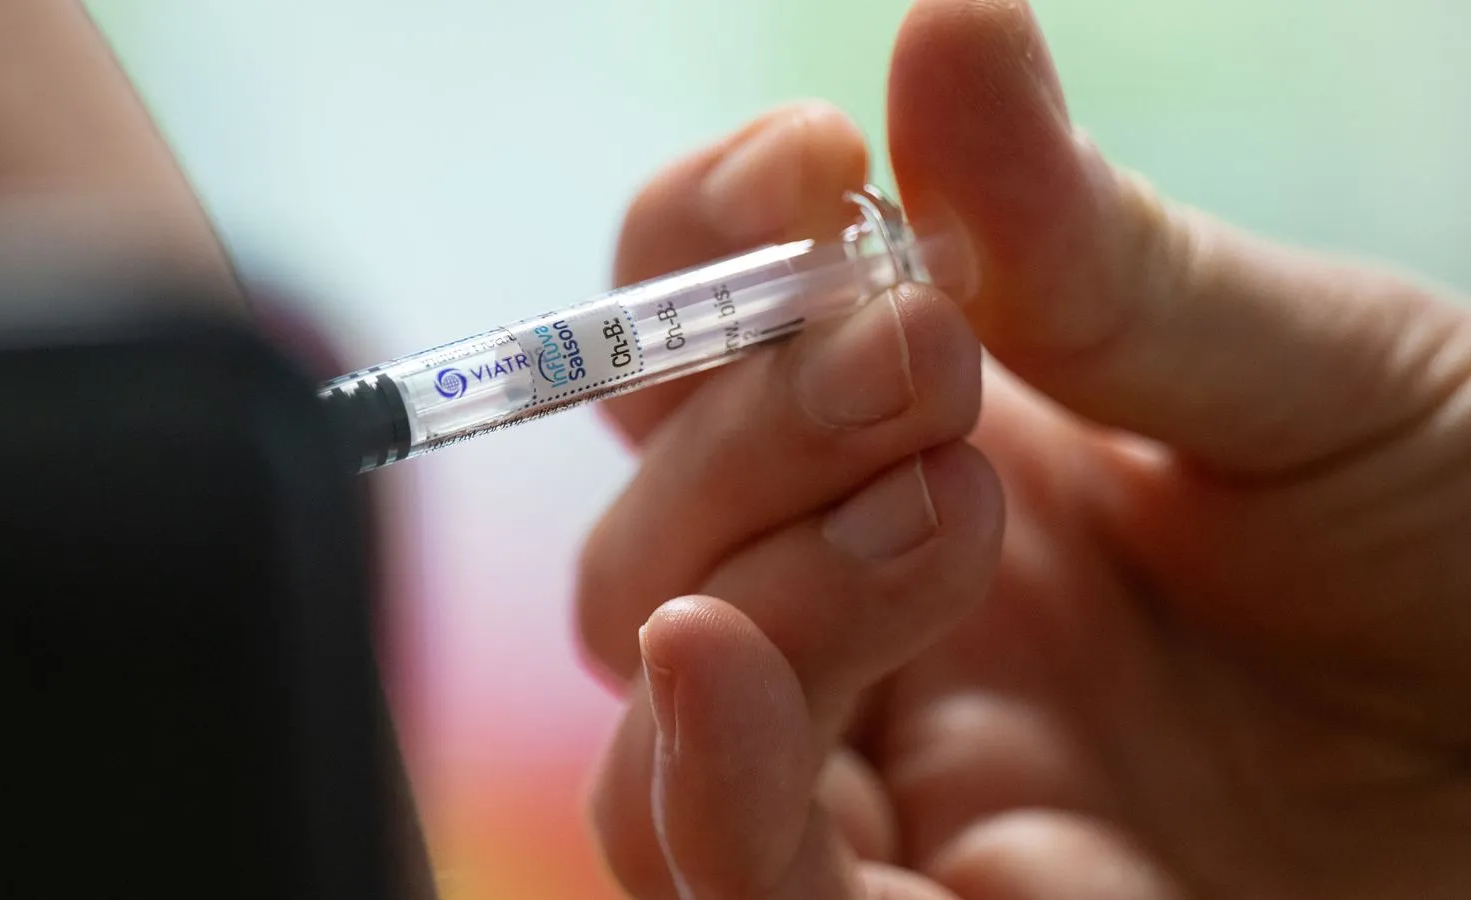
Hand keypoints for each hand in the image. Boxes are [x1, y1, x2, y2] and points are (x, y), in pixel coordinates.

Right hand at [576, 1, 1470, 896]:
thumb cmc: (1466, 554)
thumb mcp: (1312, 384)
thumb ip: (1101, 256)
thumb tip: (948, 25)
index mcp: (932, 450)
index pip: (701, 343)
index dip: (698, 247)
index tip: (813, 166)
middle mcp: (871, 607)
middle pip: (658, 524)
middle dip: (748, 423)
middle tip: (922, 361)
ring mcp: (892, 770)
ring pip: (662, 689)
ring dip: (734, 572)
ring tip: (939, 502)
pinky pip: (742, 881)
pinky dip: (699, 778)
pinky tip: (717, 657)